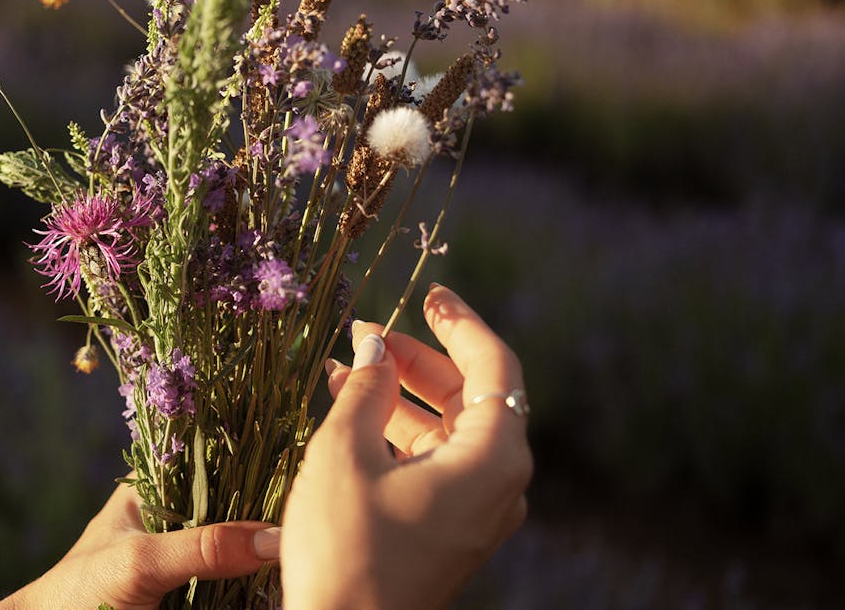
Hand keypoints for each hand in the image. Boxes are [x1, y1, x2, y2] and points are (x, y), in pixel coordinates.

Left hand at [0, 478, 279, 609]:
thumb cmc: (80, 592)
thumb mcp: (141, 561)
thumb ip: (203, 546)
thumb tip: (274, 540)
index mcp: (156, 489)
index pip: (216, 461)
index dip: (257, 462)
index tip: (299, 470)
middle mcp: (178, 519)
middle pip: (238, 507)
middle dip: (271, 513)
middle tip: (310, 515)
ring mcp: (190, 561)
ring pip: (243, 549)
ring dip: (269, 553)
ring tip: (307, 545)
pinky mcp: (198, 596)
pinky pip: (238, 587)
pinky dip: (259, 585)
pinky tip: (284, 580)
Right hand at [280, 283, 531, 608]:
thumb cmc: (346, 549)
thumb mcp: (345, 454)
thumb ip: (366, 390)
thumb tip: (375, 346)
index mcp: (493, 459)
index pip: (494, 367)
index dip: (460, 323)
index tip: (429, 294)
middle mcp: (499, 484)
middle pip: (471, 397)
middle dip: (417, 360)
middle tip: (370, 333)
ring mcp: (477, 512)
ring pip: (447, 431)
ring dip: (399, 396)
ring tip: (346, 369)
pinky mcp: (451, 531)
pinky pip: (434, 464)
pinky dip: (397, 434)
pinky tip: (350, 414)